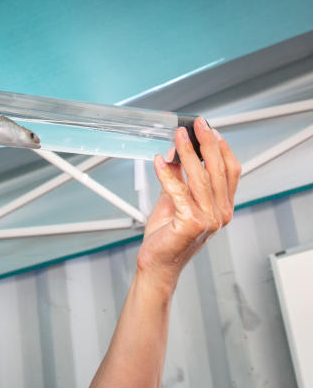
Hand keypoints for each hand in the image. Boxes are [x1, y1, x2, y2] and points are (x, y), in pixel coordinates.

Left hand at [137, 117, 240, 292]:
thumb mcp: (175, 201)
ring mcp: (208, 219)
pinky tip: (159, 160)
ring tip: (178, 136)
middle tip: (197, 124)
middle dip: (206, 143)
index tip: (210, 130)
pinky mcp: (190, 222)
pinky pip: (178, 190)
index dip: (222, 149)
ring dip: (187, 152)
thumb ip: (179, 179)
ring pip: (199, 177)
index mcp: (222, 207)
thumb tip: (175, 152)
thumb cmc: (167, 236)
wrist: (158, 263)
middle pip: (217, 170)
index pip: (230, 172)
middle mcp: (220, 213)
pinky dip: (167, 173)